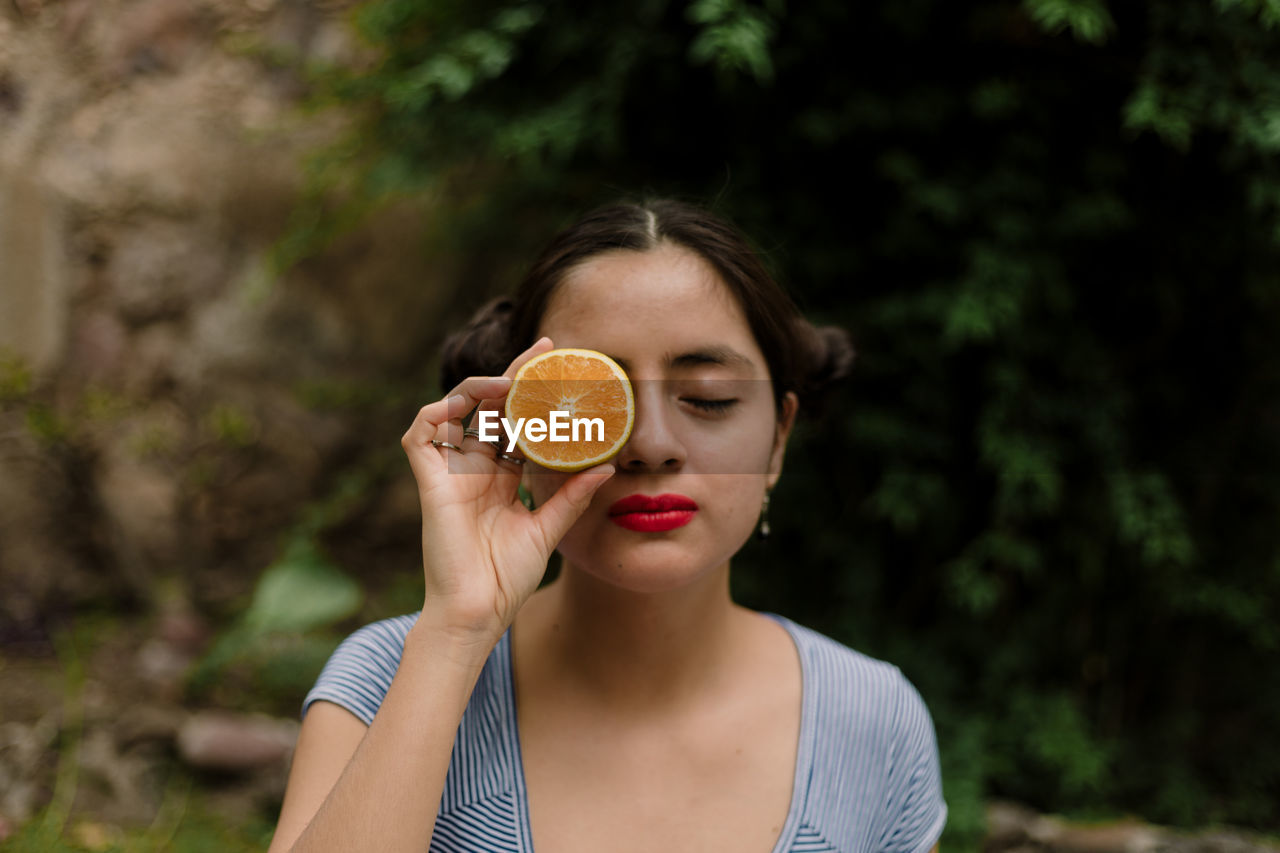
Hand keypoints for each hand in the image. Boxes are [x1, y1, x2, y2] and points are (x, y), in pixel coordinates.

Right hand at [401, 337, 614, 643]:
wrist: (478, 612)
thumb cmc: (507, 579)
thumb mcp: (548, 530)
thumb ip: (571, 497)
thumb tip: (605, 465)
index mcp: (500, 477)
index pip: (517, 423)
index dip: (533, 394)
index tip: (560, 366)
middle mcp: (474, 469)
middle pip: (490, 408)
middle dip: (513, 376)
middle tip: (544, 353)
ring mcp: (450, 474)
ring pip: (453, 410)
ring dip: (478, 388)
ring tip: (509, 381)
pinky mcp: (430, 483)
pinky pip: (420, 435)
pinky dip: (436, 412)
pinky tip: (465, 403)